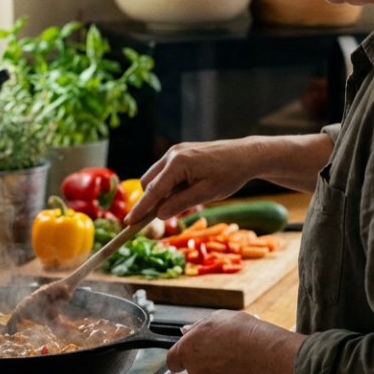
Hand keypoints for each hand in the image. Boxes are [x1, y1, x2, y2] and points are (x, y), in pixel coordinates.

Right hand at [127, 139, 264, 222]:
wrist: (245, 155)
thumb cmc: (229, 174)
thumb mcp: (206, 194)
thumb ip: (180, 204)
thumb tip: (158, 214)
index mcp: (178, 163)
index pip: (153, 190)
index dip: (140, 209)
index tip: (128, 223)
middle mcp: (172, 154)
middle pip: (148, 182)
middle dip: (150, 200)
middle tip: (161, 216)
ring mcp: (175, 151)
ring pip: (155, 176)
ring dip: (161, 192)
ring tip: (187, 197)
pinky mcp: (180, 153)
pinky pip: (165, 171)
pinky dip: (169, 184)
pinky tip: (187, 189)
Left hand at [166, 310, 304, 373]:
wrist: (262, 351)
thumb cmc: (240, 332)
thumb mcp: (216, 318)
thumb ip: (197, 328)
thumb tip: (186, 331)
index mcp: (188, 349)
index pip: (172, 360)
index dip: (178, 358)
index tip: (183, 357)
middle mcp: (195, 369)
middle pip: (193, 367)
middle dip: (205, 360)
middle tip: (222, 348)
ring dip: (219, 368)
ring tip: (236, 355)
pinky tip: (242, 366)